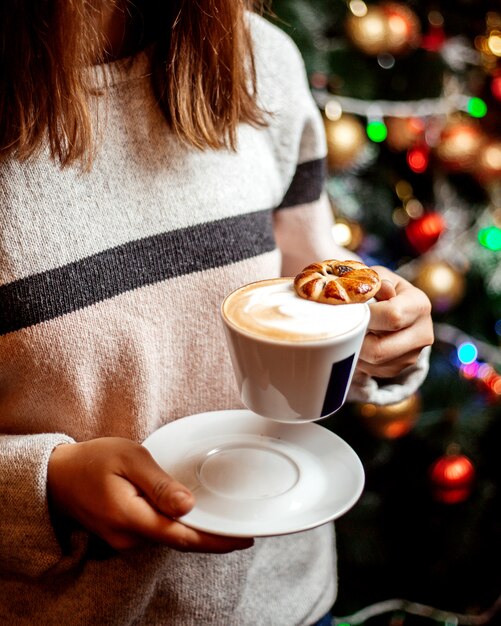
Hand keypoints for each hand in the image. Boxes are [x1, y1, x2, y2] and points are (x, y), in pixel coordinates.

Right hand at [47, 437, 253, 552]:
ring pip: (170, 538)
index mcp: (132, 518)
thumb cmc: (92, 461)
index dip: (216, 540)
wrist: (56, 476)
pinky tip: (192, 517)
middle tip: (241, 528)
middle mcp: (130, 538)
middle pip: (180, 540)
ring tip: (223, 520)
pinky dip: (179, 528)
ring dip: (196, 532)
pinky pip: (158, 534)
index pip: (183, 537)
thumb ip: (159, 484)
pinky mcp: (124, 536)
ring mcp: (125, 541)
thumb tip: (187, 506)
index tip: (243, 538)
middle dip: (212, 537)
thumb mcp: (128, 460)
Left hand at [356, 266, 432, 378]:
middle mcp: (422, 333)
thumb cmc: (381, 290)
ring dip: (353, 351)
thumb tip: (377, 289)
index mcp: (419, 305)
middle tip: (339, 328)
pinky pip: (371, 371)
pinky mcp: (399, 369)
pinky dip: (358, 360)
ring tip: (348, 333)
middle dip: (354, 340)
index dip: (365, 316)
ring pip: (372, 363)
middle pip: (379, 349)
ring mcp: (412, 356)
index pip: (391, 316)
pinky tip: (357, 343)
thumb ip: (374, 281)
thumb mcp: (378, 277)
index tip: (346, 311)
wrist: (397, 310)